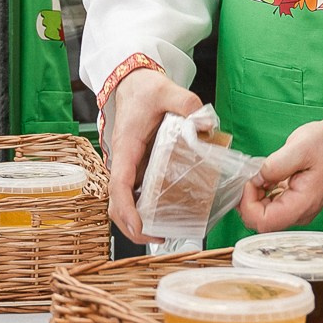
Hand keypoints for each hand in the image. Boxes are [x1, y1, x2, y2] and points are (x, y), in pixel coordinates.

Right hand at [105, 68, 201, 243]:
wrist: (133, 84)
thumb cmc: (145, 90)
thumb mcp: (167, 90)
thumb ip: (188, 104)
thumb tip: (205, 124)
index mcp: (127, 147)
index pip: (119, 185)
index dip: (126, 210)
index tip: (139, 226)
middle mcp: (124, 162)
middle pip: (116, 204)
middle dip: (132, 227)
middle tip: (160, 238)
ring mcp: (130, 167)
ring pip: (123, 203)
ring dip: (137, 222)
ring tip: (165, 233)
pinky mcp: (137, 168)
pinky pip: (135, 195)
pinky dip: (145, 210)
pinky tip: (167, 215)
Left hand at [235, 116, 322, 232]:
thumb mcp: (298, 147)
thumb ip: (274, 166)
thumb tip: (257, 179)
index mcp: (303, 203)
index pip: (264, 222)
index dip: (249, 204)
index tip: (252, 182)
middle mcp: (301, 213)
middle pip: (262, 223)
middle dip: (249, 202)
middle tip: (252, 177)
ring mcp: (298, 211)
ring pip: (264, 217)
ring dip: (254, 199)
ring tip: (260, 176)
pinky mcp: (294, 205)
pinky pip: (270, 210)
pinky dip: (261, 197)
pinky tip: (266, 180)